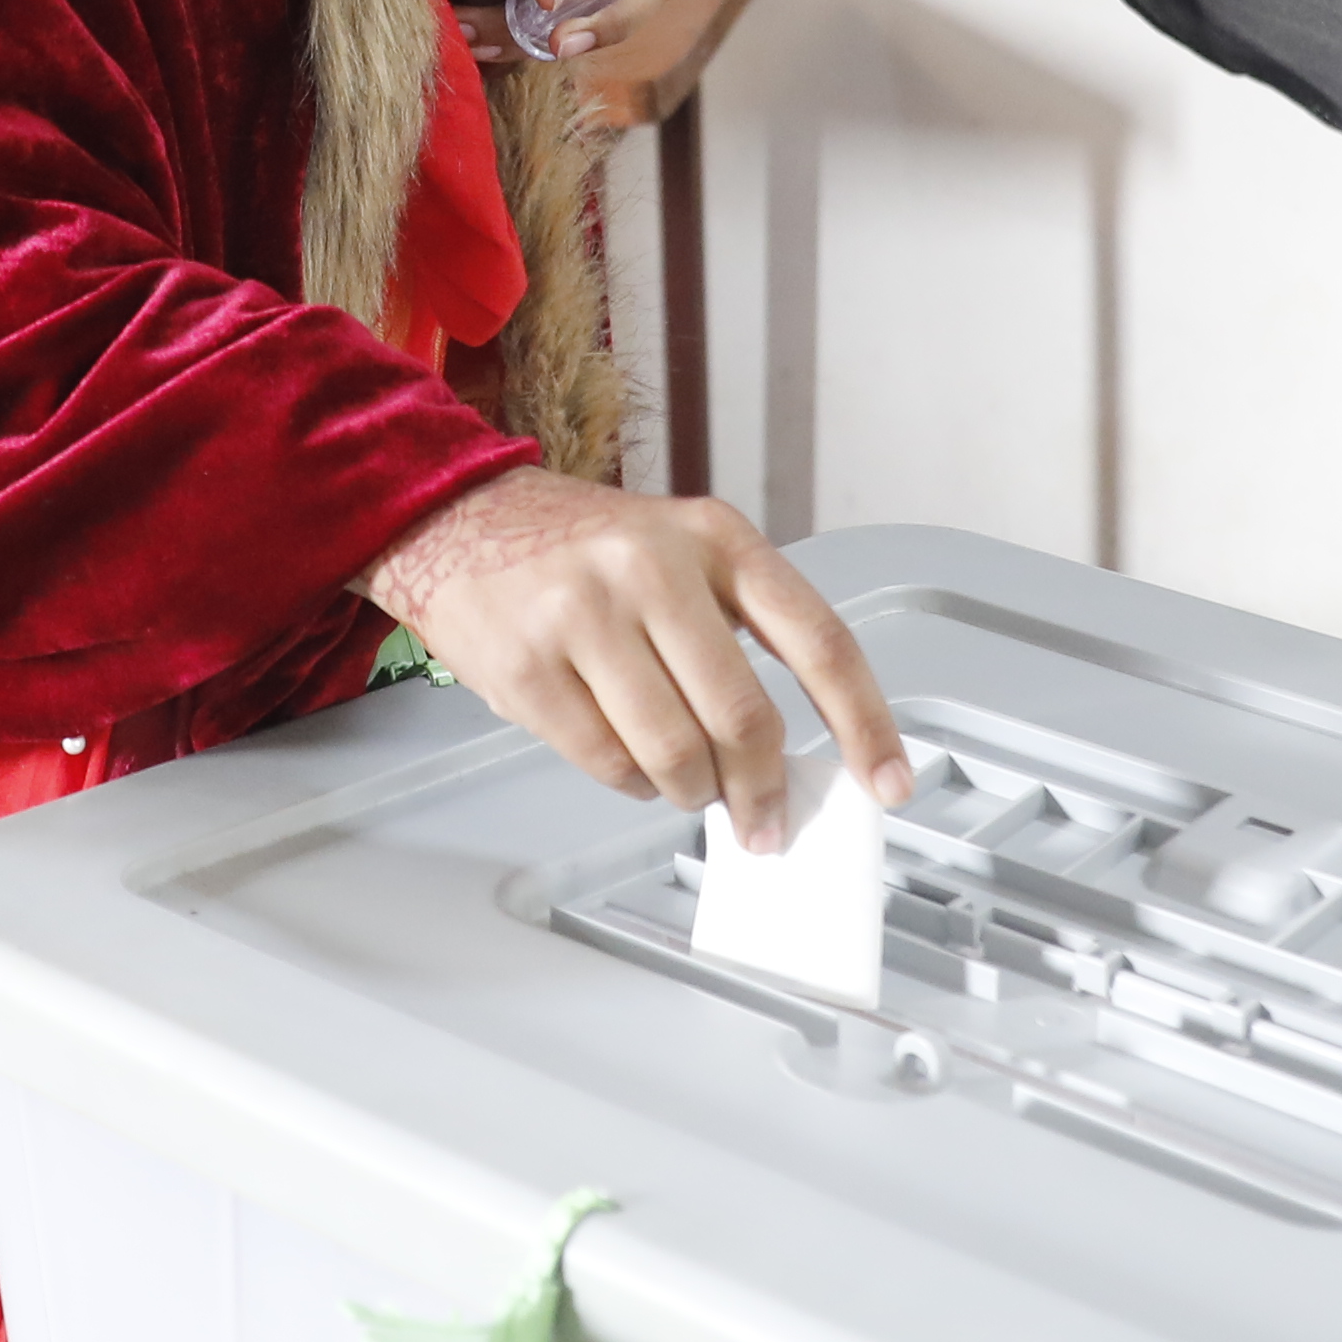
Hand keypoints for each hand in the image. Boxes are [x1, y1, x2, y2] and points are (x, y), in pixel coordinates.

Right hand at [367, 471, 905, 847]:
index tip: (886, 779)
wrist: (455, 519)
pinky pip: (606, 763)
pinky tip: (628, 764)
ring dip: (690, 790)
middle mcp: (653, 566)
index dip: (862, 721)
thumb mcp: (678, 549)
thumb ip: (738, 631)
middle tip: (762, 821)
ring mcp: (584, 615)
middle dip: (761, 790)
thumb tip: (790, 750)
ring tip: (684, 783)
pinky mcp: (528, 667)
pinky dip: (630, 784)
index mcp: (714, 536)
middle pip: (742, 716)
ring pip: (674, 753)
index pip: (818, 639)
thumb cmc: (579, 547)